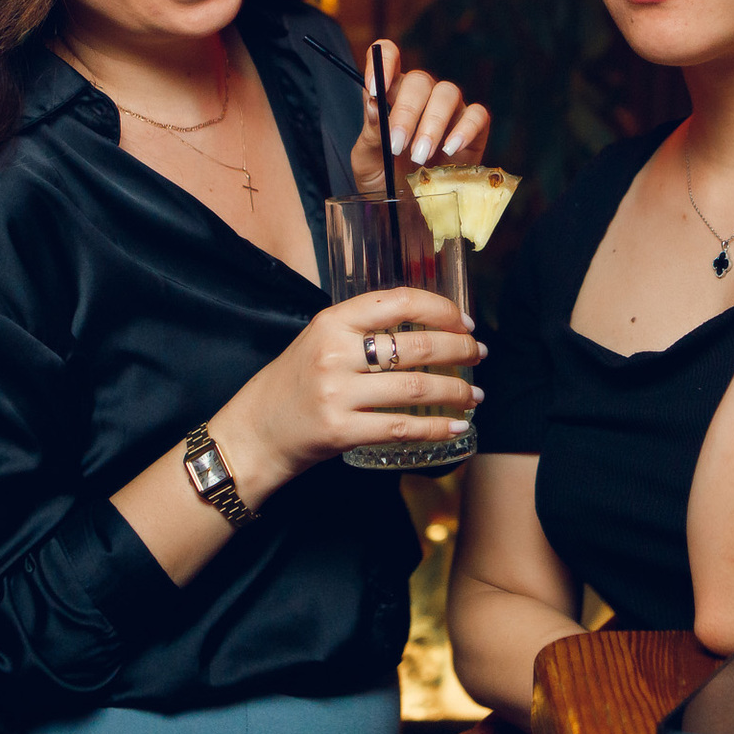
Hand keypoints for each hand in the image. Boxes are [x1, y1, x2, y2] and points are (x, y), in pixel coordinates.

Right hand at [212, 287, 485, 496]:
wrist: (254, 432)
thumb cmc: (294, 383)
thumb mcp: (319, 340)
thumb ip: (363, 329)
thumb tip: (426, 325)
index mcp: (332, 321)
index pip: (398, 301)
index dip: (440, 309)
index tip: (465, 321)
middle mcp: (335, 353)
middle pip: (416, 346)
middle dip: (459, 349)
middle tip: (479, 353)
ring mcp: (337, 393)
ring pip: (416, 388)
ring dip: (456, 391)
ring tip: (475, 394)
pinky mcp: (342, 431)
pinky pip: (403, 427)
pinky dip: (438, 428)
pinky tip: (457, 427)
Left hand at [350, 39, 491, 193]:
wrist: (409, 213)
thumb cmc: (385, 180)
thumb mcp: (367, 161)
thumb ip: (371, 133)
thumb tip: (374, 104)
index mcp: (389, 94)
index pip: (389, 55)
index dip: (384, 61)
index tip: (376, 87)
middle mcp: (421, 96)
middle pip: (419, 80)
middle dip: (407, 113)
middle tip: (397, 146)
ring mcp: (449, 110)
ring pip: (448, 93)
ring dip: (433, 123)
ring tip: (420, 156)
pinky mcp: (474, 129)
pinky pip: (477, 115)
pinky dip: (465, 129)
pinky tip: (450, 150)